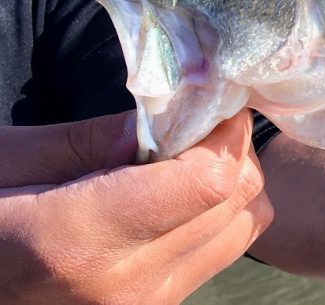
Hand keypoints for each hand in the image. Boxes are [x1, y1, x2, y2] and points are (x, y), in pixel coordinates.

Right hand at [0, 110, 272, 304]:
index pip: (209, 183)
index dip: (221, 130)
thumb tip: (176, 106)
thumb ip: (92, 139)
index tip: (206, 96)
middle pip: (239, 201)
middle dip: (229, 149)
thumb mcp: (4, 160)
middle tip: (192, 119)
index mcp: (77, 243)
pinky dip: (212, 214)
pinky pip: (218, 252)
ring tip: (178, 158)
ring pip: (243, 228)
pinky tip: (167, 195)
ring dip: (228, 183)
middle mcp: (124, 288)